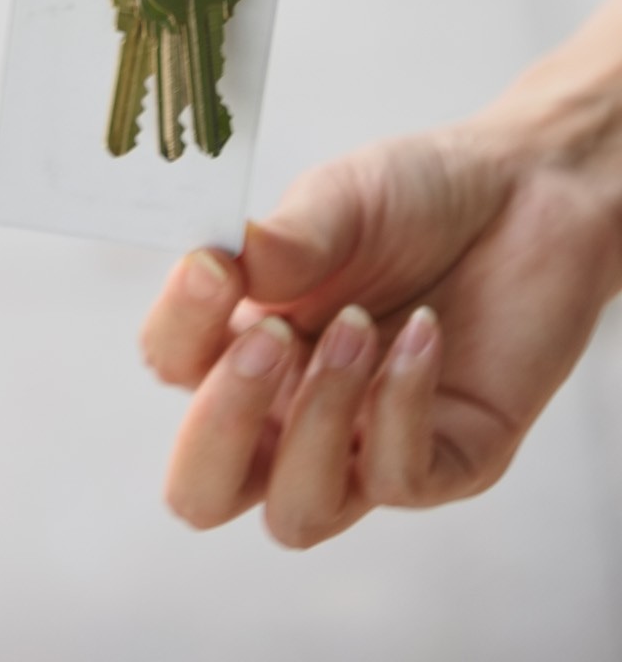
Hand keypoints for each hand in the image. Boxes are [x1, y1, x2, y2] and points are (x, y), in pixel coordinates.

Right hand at [141, 0, 621, 546]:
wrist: (531, 192)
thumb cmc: (420, 196)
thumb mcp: (340, 200)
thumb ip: (280, 243)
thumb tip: (211, 263)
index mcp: (245, 335)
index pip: (173, 367)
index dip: (178, 328)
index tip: (213, 268)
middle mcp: (291, 406)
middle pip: (202, 490)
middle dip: (219, 428)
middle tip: (270, 339)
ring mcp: (364, 446)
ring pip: (297, 510)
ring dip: (320, 418)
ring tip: (361, 326)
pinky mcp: (443, 462)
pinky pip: (397, 479)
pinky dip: (403, 403)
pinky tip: (425, 332)